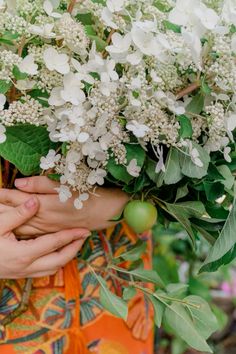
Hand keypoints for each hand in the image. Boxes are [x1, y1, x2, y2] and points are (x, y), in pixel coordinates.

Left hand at [0, 176, 128, 236]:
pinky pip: (32, 235)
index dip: (4, 195)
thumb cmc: (87, 195)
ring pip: (21, 227)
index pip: (18, 199)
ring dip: (9, 222)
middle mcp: (43, 219)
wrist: (105, 212)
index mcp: (45, 205)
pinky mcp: (53, 232)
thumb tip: (19, 183)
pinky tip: (14, 231)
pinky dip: (20, 232)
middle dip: (2, 210)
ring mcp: (47, 228)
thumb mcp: (65, 185)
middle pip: (16, 216)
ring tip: (0, 216)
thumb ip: (40, 184)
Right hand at [0, 196, 89, 277]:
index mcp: (23, 254)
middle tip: (83, 237)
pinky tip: (55, 252)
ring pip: (52, 269)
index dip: (71, 236)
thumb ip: (18, 213)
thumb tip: (36, 201)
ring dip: (65, 256)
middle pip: (59, 261)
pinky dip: (54, 262)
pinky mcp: (18, 274)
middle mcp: (26, 267)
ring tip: (73, 243)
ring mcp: (22, 273)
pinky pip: (43, 272)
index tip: (84, 230)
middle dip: (74, 249)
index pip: (55, 244)